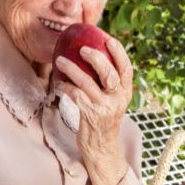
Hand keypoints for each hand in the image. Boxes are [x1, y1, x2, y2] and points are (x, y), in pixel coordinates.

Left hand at [53, 37, 132, 184]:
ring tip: (60, 61)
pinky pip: (75, 96)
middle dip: (96, 58)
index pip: (126, 68)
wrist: (101, 147)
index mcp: (125, 92)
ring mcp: (104, 107)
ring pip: (88, 83)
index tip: (107, 38)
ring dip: (72, 69)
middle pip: (109, 73)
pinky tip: (58, 83)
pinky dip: (65, 87)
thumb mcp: (111, 100)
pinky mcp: (90, 115)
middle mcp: (118, 98)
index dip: (118, 52)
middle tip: (82, 48)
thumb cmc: (102, 118)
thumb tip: (92, 56)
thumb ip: (107, 83)